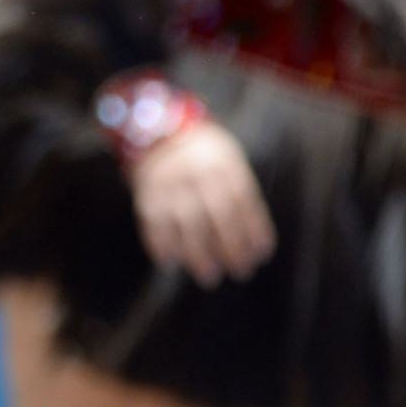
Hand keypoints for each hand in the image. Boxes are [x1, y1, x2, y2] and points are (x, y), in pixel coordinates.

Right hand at [130, 120, 275, 286]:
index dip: (253, 231)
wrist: (157, 130)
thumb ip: (239, 193)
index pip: (242, 202)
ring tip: (209, 276)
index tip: (259, 257)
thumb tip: (255, 243)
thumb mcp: (227, 161)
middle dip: (230, 247)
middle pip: (218, 215)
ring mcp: (170, 182)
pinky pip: (153, 222)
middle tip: (240, 272)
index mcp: (223, 163)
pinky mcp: (146, 191)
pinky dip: (159, 244)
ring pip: (186, 223)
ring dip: (197, 254)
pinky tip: (169, 262)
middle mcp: (197, 172)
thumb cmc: (203, 155)